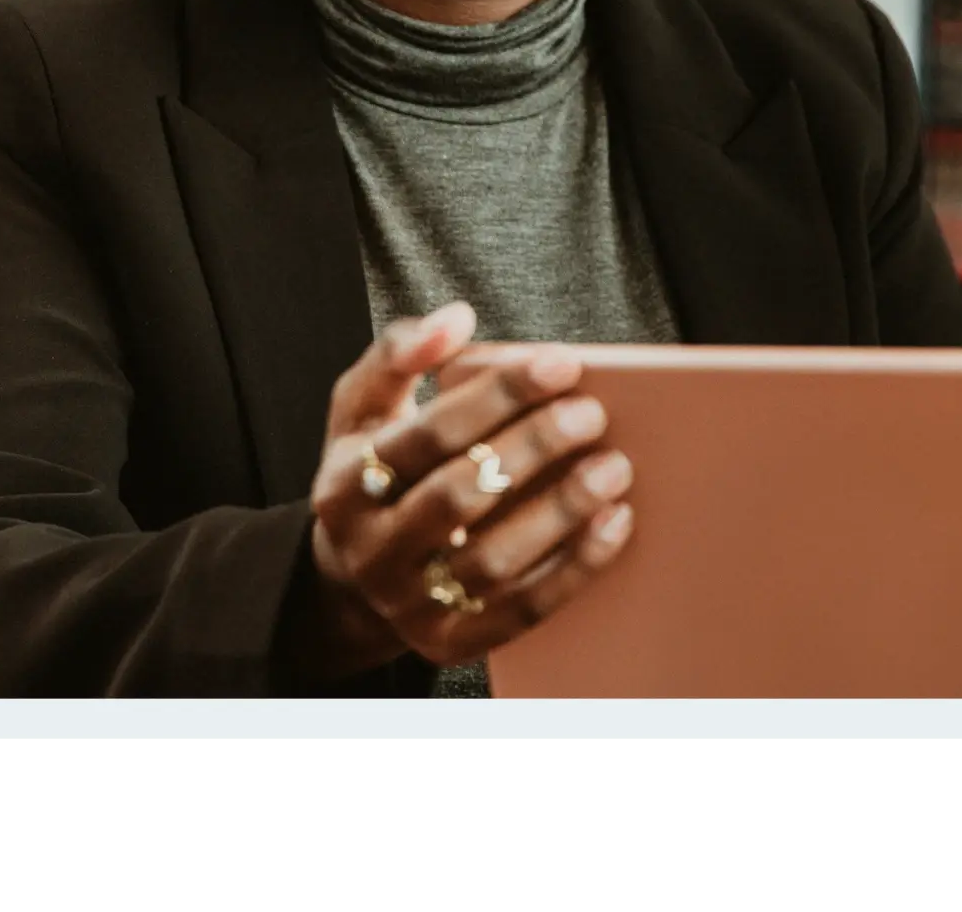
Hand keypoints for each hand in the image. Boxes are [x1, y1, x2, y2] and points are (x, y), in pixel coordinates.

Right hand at [301, 301, 634, 676]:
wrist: (352, 576)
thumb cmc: (375, 467)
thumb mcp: (363, 407)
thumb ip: (399, 352)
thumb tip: (455, 317)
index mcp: (346, 483)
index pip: (428, 433)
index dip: (498, 395)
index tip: (562, 363)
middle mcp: (370, 549)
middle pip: (459, 496)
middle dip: (532, 449)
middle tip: (593, 414)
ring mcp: (407, 604)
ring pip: (492, 561)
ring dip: (561, 513)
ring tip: (615, 467)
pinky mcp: (449, 644)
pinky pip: (520, 612)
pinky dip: (574, 570)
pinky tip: (614, 525)